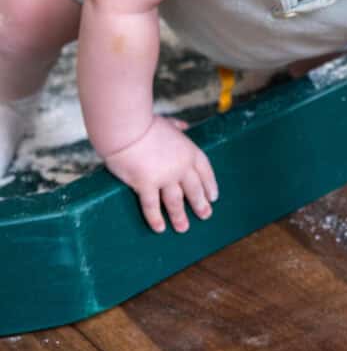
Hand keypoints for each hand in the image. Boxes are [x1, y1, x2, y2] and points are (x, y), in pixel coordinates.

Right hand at [104, 116, 218, 232]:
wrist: (128, 128)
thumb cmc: (145, 123)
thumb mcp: (167, 122)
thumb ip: (177, 126)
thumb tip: (184, 125)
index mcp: (188, 150)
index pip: (205, 171)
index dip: (210, 185)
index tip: (213, 197)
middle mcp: (180, 166)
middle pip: (194, 189)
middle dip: (200, 204)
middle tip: (205, 215)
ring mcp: (164, 177)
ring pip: (175, 202)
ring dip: (180, 216)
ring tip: (183, 228)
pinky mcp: (146, 185)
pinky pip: (152, 206)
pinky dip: (156, 219)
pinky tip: (160, 228)